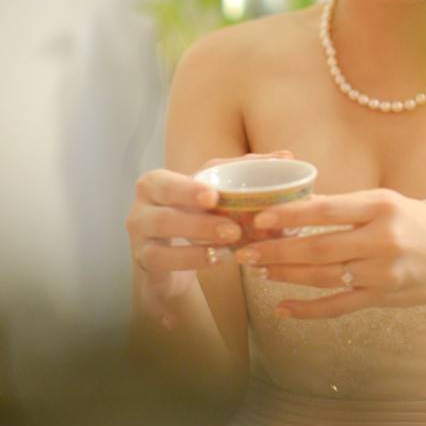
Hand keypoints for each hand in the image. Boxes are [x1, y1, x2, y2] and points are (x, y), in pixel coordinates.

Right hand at [126, 150, 292, 324]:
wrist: (173, 248)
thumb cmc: (197, 208)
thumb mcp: (216, 188)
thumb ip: (247, 169)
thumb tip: (286, 155)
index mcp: (155, 185)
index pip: (167, 183)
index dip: (188, 190)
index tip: (215, 197)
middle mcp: (140, 211)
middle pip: (163, 217)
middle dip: (198, 225)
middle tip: (232, 231)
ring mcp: (139, 242)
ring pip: (161, 251)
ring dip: (195, 253)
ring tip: (228, 252)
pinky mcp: (146, 267)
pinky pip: (163, 270)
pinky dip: (189, 267)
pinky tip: (215, 263)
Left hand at [232, 189, 425, 318]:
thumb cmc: (417, 224)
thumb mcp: (388, 203)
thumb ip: (347, 206)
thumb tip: (296, 204)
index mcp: (382, 206)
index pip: (327, 209)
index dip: (290, 215)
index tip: (259, 218)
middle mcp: (383, 239)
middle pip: (318, 247)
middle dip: (276, 250)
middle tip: (245, 252)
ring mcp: (382, 272)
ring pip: (323, 277)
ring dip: (286, 275)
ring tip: (259, 271)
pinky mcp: (380, 297)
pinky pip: (337, 306)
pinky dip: (307, 310)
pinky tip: (282, 308)